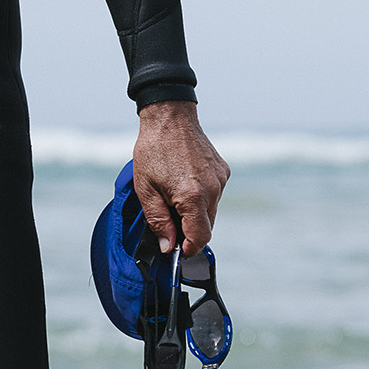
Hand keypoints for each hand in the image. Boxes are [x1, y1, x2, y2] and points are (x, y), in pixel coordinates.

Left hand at [132, 101, 229, 255]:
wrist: (169, 117)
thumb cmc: (153, 151)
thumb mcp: (146, 190)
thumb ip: (158, 221)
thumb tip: (168, 246)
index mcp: (192, 196)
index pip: (200, 237)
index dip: (189, 249)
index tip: (178, 251)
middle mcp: (212, 189)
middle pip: (207, 226)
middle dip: (189, 231)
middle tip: (168, 223)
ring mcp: (220, 179)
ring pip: (211, 211)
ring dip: (195, 213)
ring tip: (173, 197)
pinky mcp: (222, 171)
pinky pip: (214, 194)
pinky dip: (201, 197)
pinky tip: (184, 183)